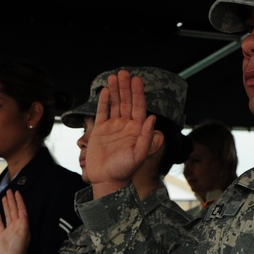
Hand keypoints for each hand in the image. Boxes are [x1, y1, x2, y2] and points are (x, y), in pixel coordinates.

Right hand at [0, 190, 29, 253]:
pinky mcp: (2, 235)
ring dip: (6, 206)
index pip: (20, 209)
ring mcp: (9, 230)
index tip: (17, 192)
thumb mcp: (24, 232)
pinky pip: (0, 224)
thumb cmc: (19, 247)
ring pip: (7, 215)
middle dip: (11, 200)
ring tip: (4, 198)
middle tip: (9, 191)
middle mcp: (16, 225)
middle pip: (13, 210)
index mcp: (22, 224)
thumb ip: (24, 221)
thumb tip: (24, 210)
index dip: (19, 200)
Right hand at [86, 70, 155, 196]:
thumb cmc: (124, 170)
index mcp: (137, 130)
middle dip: (126, 87)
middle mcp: (126, 126)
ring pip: (115, 104)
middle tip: (124, 73)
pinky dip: (103, 101)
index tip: (136, 80)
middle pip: (127, 102)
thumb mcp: (138, 155)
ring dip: (116, 90)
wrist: (107, 180)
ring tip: (114, 76)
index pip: (139, 107)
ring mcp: (113, 127)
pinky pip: (102, 113)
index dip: (138, 93)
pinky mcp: (100, 131)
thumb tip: (153, 118)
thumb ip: (146, 137)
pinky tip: (105, 90)